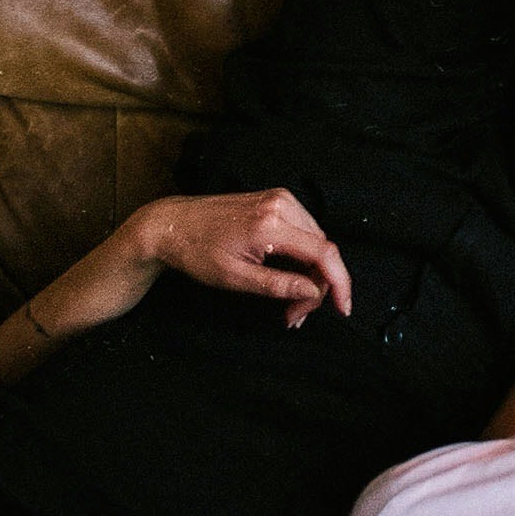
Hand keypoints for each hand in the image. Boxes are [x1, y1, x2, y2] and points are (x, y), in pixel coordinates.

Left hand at [136, 191, 352, 331]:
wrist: (171, 224)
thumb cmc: (195, 250)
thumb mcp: (236, 278)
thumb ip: (279, 285)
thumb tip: (313, 292)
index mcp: (271, 224)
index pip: (324, 253)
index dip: (340, 284)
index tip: (343, 308)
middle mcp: (281, 205)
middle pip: (323, 250)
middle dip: (316, 287)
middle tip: (294, 315)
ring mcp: (280, 199)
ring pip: (316, 243)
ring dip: (310, 275)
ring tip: (289, 302)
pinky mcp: (276, 201)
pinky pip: (304, 232)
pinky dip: (302, 258)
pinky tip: (289, 278)